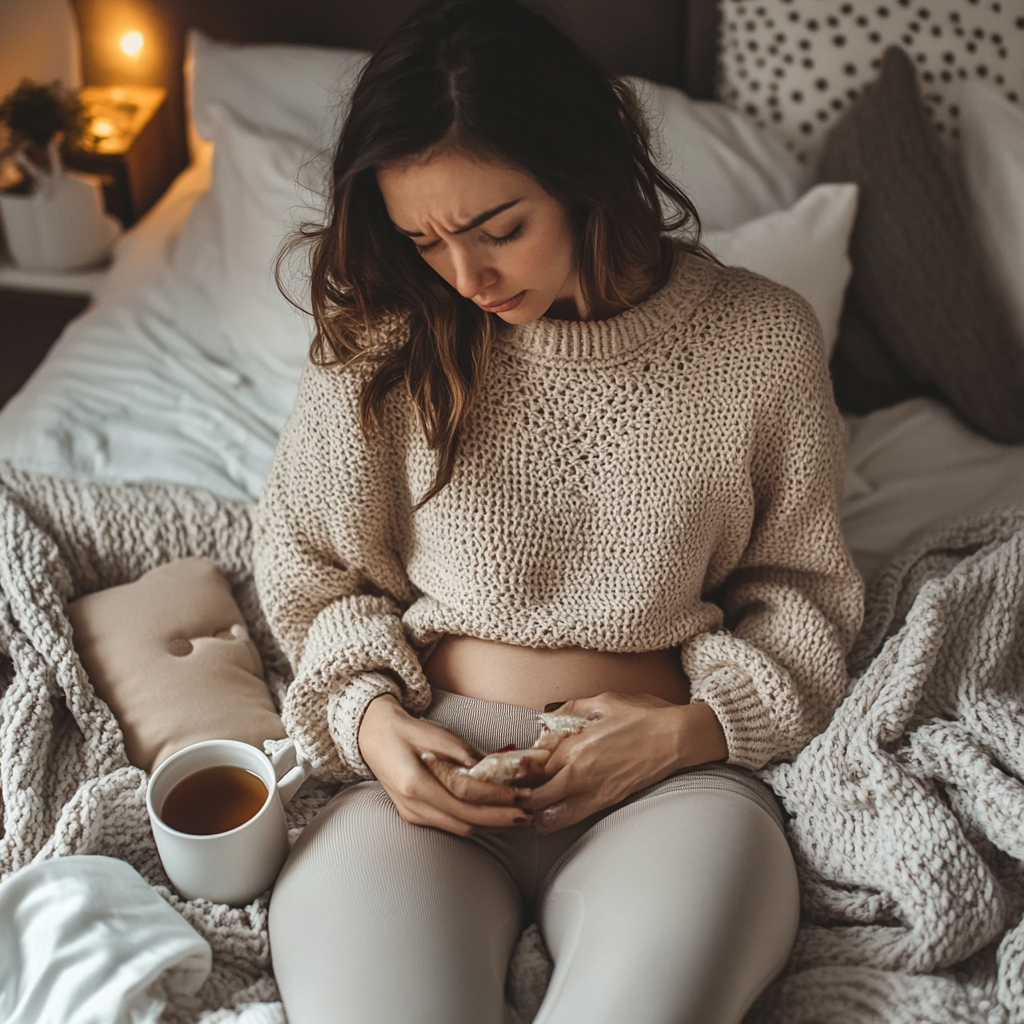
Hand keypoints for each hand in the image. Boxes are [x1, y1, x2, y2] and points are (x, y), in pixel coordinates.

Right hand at [357, 694, 530, 835]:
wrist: (372, 736)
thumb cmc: (406, 731)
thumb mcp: (438, 736)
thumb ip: (467, 755)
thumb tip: (501, 770)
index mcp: (415, 783)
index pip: (465, 799)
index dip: (496, 801)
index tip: (522, 798)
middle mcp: (413, 806)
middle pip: (465, 823)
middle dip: (500, 821)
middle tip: (529, 816)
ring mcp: (413, 815)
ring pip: (460, 829)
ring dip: (491, 826)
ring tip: (519, 819)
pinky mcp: (416, 816)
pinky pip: (452, 825)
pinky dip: (476, 823)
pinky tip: (495, 817)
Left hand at [515, 693, 727, 834]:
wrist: (677, 738)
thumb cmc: (643, 714)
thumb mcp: (602, 700)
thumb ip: (569, 708)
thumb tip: (545, 718)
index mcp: (574, 745)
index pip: (529, 765)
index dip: (509, 770)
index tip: (494, 770)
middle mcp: (578, 773)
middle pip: (530, 795)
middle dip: (512, 796)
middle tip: (498, 793)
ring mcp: (592, 791)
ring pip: (547, 814)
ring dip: (529, 812)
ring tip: (516, 806)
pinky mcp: (606, 801)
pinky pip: (570, 817)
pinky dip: (551, 819)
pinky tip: (541, 816)